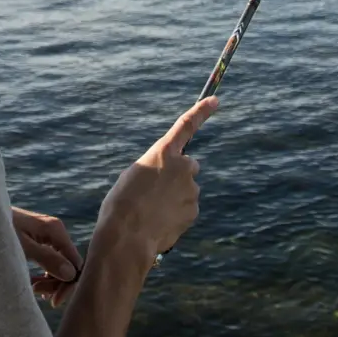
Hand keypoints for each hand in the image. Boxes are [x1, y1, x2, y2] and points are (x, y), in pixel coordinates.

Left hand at [11, 206, 81, 307]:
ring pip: (60, 265)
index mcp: (55, 230)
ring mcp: (48, 236)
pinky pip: (50, 261)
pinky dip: (44, 275)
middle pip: (69, 265)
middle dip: (56, 283)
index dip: (68, 284)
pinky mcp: (39, 241)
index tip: (53, 301)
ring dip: (49, 281)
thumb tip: (72, 274)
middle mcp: (56, 231)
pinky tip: (33, 285)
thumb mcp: (21, 247)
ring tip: (32, 289)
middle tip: (37, 294)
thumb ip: (47, 258)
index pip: (75, 263)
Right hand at [94, 94, 216, 270]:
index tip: (215, 100)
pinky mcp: (194, 210)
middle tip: (157, 190)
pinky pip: (186, 209)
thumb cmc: (122, 203)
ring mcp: (191, 190)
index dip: (201, 111)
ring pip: (186, 190)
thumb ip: (156, 170)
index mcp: (163, 152)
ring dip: (174, 197)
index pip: (186, 125)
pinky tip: (158, 221)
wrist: (127, 235)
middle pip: (188, 166)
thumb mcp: (134, 176)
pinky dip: (175, 214)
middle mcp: (182, 167)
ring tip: (151, 210)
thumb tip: (169, 182)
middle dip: (179, 175)